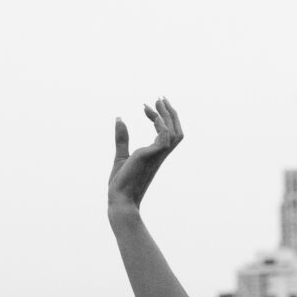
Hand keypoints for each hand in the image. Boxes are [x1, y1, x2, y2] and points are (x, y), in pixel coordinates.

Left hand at [109, 99, 183, 214]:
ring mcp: (158, 155)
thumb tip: (119, 119)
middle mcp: (160, 155)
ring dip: (167, 115)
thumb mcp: (121, 155)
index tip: (149, 105)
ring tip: (156, 101)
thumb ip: (122, 138)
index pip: (168, 134)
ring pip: (174, 132)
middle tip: (160, 98)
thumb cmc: (121, 182)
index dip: (162, 117)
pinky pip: (164, 135)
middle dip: (171, 113)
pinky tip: (149, 113)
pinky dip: (160, 122)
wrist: (120, 198)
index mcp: (156, 155)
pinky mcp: (152, 155)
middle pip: (176, 131)